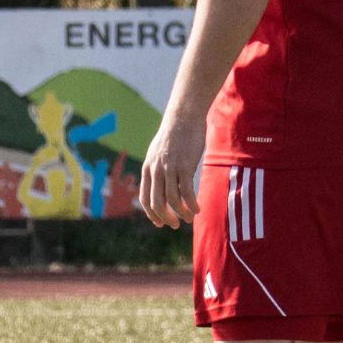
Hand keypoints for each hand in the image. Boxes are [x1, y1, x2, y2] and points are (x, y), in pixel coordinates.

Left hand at [138, 108, 208, 228]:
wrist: (184, 117)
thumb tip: (164, 186)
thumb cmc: (174, 136)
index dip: (151, 214)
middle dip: (165, 218)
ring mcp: (170, 169)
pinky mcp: (185, 166)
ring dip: (182, 213)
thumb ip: (158, 169)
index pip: (145, 198)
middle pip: (157, 203)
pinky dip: (192, 205)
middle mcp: (156, 170)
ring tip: (190, 217)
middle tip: (175, 224)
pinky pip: (187, 192)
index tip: (160, 223)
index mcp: (148, 168)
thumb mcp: (159, 153)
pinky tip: (197, 208)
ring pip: (173, 200)